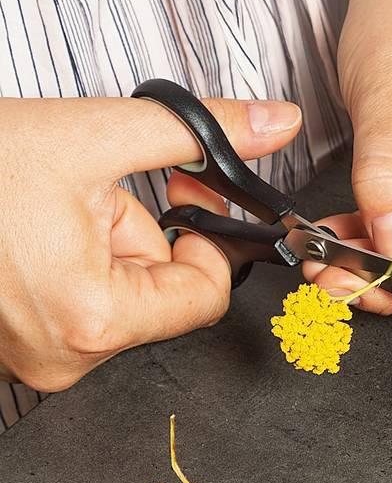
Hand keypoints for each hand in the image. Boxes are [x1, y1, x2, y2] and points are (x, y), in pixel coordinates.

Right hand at [0, 94, 301, 390]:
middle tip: (87, 191)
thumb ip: (198, 132)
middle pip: (155, 294)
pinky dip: (62, 264)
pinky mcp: (6, 348)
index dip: (206, 239)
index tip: (187, 195)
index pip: (205, 298)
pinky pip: (68, 305)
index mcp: (93, 319)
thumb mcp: (97, 133)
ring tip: (44, 208)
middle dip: (136, 234)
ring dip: (97, 245)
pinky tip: (27, 231)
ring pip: (111, 296)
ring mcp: (29, 358)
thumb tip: (274, 124)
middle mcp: (61, 357)